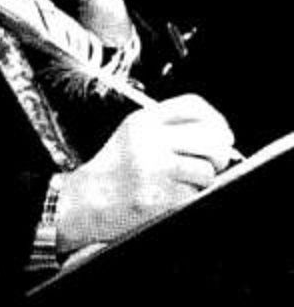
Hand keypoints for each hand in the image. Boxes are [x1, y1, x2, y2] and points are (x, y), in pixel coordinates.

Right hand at [56, 94, 234, 252]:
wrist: (86, 200)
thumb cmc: (115, 169)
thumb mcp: (134, 133)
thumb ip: (170, 127)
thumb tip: (221, 136)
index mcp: (144, 120)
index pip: (194, 106)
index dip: (215, 119)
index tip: (221, 133)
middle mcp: (150, 140)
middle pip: (211, 136)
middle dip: (219, 152)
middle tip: (212, 162)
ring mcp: (155, 169)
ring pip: (207, 170)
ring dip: (201, 181)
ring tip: (180, 182)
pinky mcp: (161, 198)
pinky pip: (195, 196)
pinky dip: (188, 198)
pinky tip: (170, 196)